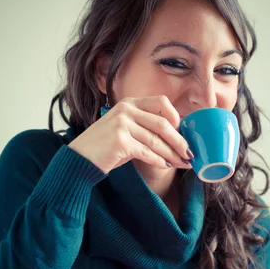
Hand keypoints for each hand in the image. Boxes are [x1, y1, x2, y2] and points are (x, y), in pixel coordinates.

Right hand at [68, 95, 193, 174]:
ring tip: (182, 163)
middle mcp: (126, 110)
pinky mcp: (120, 141)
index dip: (176, 118)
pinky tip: (166, 166)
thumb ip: (143, 127)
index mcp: (129, 103)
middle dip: (179, 141)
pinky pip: (147, 152)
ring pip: (156, 141)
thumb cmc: (104, 148)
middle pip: (163, 124)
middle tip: (189, 153)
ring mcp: (122, 125)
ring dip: (172, 154)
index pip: (161, 102)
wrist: (79, 159)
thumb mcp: (123, 129)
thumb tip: (174, 138)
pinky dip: (159, 161)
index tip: (183, 133)